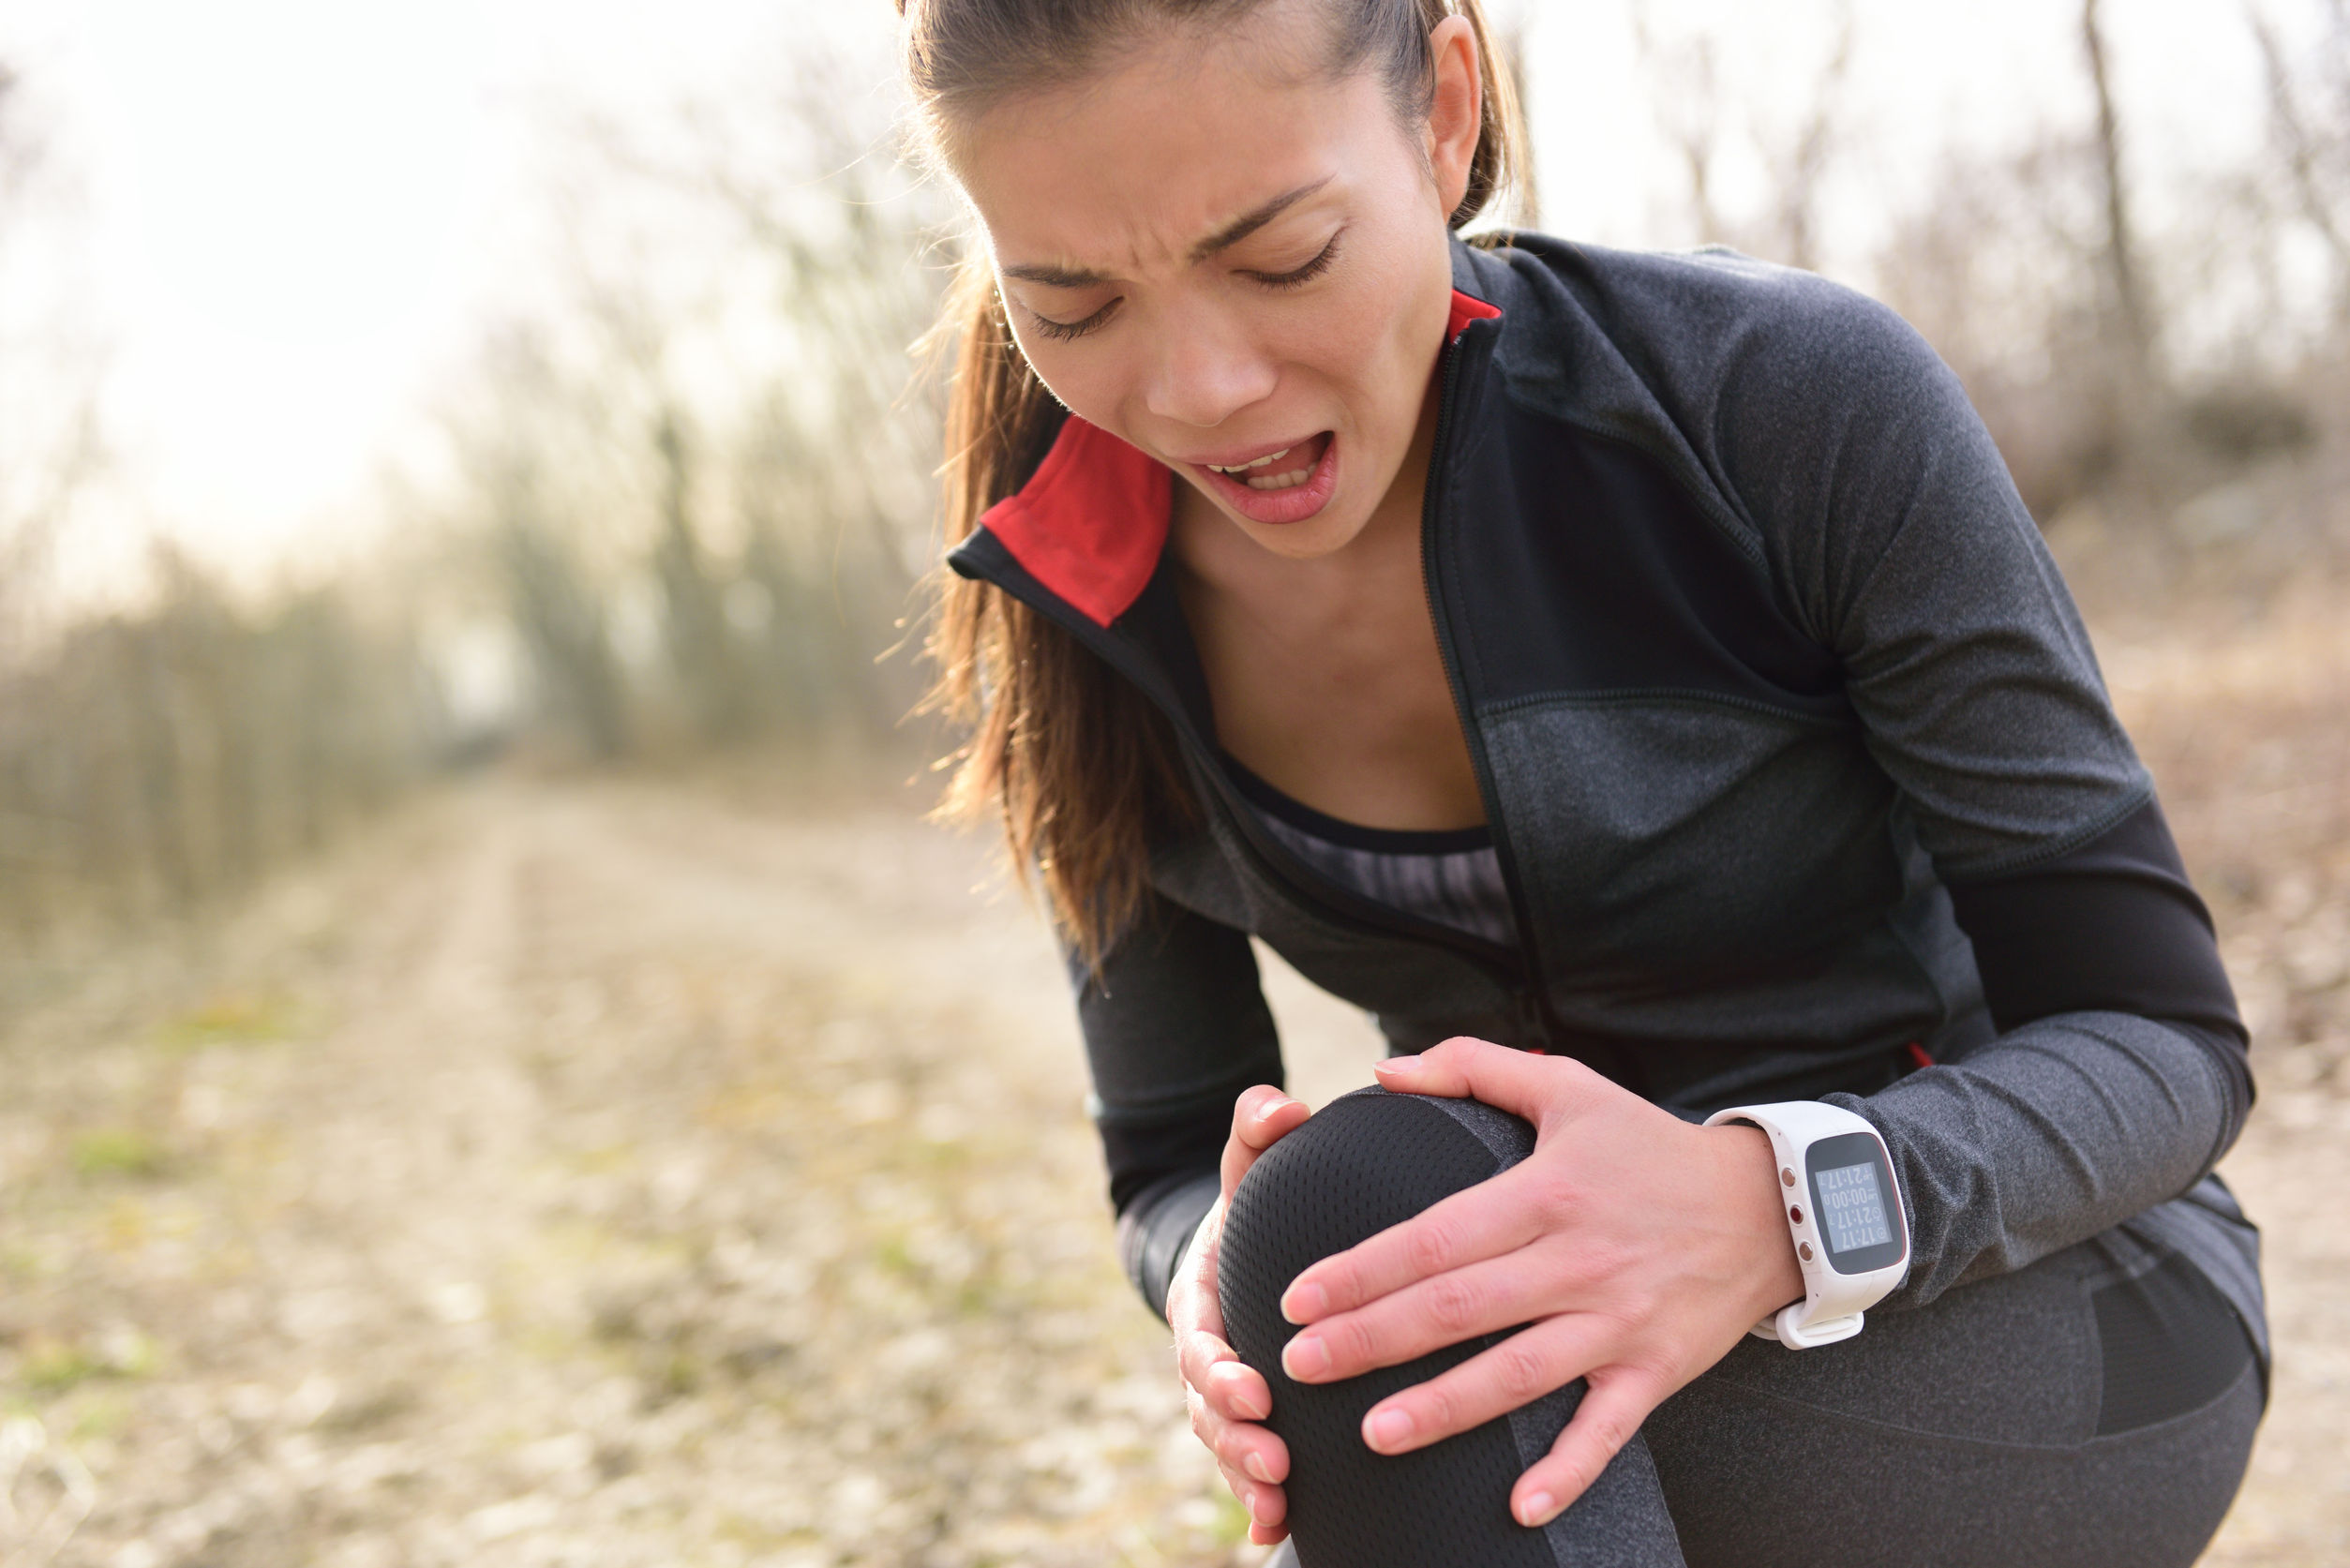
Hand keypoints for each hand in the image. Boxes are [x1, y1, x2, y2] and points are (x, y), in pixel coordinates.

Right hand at [1167, 1083, 1310, 1545]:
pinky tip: (1277, 1532)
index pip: (1201, 1339)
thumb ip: (1257, 1130)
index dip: (1221, 1369)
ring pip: (1222, 1443)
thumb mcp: (1250, 1166)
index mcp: (1200, 1296)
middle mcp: (1203, 1352)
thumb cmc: (1258, 1204)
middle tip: (1277, 1462)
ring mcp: (1222, 1392)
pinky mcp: (1249, 1420)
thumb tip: (1279, 1102)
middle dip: (1236, 1437)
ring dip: (1246, 1476)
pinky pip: (1246, 1467)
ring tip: (1280, 1502)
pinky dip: (1256, 1501)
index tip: (1255, 1389)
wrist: (1248, 1250)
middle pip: (1205, 1406)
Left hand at [1275, 1038, 1801, 1529]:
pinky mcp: (1654, 1370)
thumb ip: (1472, 1065)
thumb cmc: (1650, 1147)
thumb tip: (1387, 1071)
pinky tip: (1518, 1507)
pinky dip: (1568, 1472)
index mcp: (1545, 1193)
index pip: (1434, 1238)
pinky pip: (1606, 1431)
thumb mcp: (1568, 1086)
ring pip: (1517, 1375)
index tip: (1298, 1294)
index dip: (1362, 1268)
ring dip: (1442, 1408)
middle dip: (1370, 1340)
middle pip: (1457, 1308)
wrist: (1773, 1206)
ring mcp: (1616, 1322)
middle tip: (1299, 1366)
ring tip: (1372, 1435)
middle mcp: (1576, 1261)